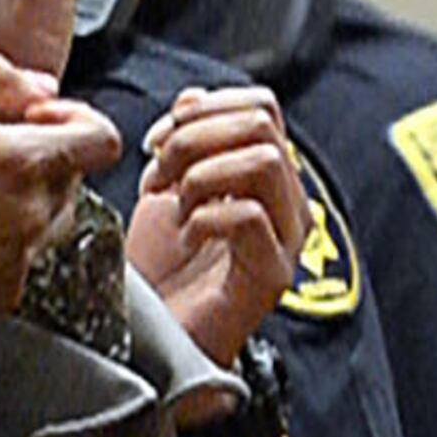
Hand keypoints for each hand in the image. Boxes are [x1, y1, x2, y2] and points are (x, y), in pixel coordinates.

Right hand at [0, 56, 119, 319]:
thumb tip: (42, 88)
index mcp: (18, 164)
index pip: (102, 141)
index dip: (76, 119)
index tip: (37, 117)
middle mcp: (28, 219)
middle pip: (74, 178)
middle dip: (41, 155)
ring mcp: (15, 263)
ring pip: (51, 218)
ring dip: (23, 196)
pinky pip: (22, 255)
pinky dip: (1, 237)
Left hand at [124, 85, 305, 364]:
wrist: (150, 339)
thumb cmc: (160, 270)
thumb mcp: (165, 185)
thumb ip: (186, 138)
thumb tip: (194, 97)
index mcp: (266, 176)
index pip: (261, 106)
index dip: (205, 108)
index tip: (158, 140)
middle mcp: (287, 203)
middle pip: (261, 124)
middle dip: (195, 137)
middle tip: (160, 173)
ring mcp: (286, 240)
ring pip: (264, 160)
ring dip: (202, 173)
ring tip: (173, 204)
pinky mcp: (271, 276)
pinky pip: (251, 216)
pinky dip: (206, 215)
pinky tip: (185, 234)